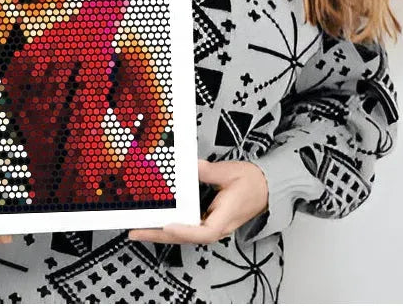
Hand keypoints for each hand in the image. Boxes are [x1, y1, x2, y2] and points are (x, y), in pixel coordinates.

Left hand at [127, 158, 267, 244]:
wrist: (267, 187)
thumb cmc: (252, 182)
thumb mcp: (230, 172)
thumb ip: (208, 170)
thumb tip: (190, 165)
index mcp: (225, 217)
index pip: (204, 232)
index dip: (184, 231)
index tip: (167, 225)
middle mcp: (217, 226)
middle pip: (186, 237)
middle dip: (160, 235)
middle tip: (136, 231)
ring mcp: (212, 225)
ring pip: (185, 235)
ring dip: (162, 232)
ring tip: (140, 228)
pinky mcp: (209, 221)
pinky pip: (188, 227)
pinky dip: (171, 226)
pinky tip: (158, 222)